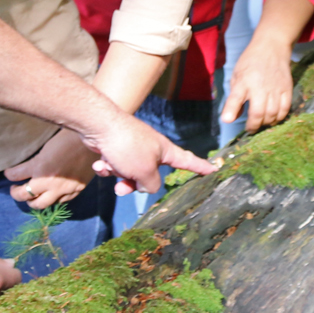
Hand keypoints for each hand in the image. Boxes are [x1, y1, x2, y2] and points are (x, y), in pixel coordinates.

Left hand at [3, 130, 98, 209]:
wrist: (95, 139)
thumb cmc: (70, 137)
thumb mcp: (48, 147)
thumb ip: (37, 160)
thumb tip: (29, 167)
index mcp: (39, 167)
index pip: (15, 175)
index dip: (10, 174)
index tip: (9, 173)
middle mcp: (48, 182)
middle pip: (24, 196)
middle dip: (17, 193)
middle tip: (16, 189)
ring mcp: (63, 189)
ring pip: (41, 205)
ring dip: (33, 201)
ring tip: (33, 196)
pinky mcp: (76, 190)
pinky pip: (60, 202)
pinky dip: (52, 199)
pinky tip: (52, 194)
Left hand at [83, 112, 219, 196]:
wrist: (99, 126)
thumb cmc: (128, 146)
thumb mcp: (145, 171)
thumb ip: (151, 185)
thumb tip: (146, 186)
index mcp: (165, 151)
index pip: (188, 161)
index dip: (201, 168)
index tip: (214, 170)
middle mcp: (152, 149)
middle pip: (150, 175)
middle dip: (134, 183)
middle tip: (124, 185)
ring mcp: (134, 148)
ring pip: (129, 173)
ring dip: (118, 174)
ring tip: (109, 167)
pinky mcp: (117, 148)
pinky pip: (115, 165)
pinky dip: (107, 166)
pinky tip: (101, 162)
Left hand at [220, 33, 295, 130]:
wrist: (272, 47)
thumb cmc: (250, 62)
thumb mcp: (236, 76)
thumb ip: (234, 99)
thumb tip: (231, 119)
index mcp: (244, 81)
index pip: (235, 99)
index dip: (231, 113)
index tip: (228, 121)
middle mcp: (259, 86)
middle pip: (258, 113)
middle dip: (254, 126)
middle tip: (251, 128)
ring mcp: (275, 88)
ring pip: (272, 114)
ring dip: (266, 123)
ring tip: (262, 124)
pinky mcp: (287, 88)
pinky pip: (285, 109)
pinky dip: (279, 117)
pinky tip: (274, 119)